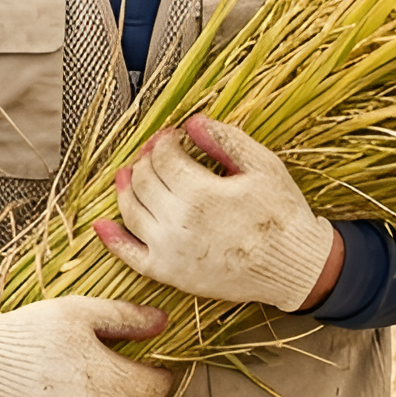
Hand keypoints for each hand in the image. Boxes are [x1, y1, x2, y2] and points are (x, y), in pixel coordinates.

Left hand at [95, 114, 341, 311]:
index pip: (163, 157)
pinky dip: (112, 239)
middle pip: (143, 179)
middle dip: (147, 159)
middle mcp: (178, 223)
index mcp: (201, 194)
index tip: (174, 136)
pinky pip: (130, 256)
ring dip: (125, 188)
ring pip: (130, 210)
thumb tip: (192, 122)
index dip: (164, 141)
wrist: (294, 267)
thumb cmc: (281, 214)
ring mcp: (170, 251)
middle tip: (158, 152)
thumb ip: (224, 139)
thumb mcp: (262, 166)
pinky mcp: (170, 274)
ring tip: (130, 174)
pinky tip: (102, 224)